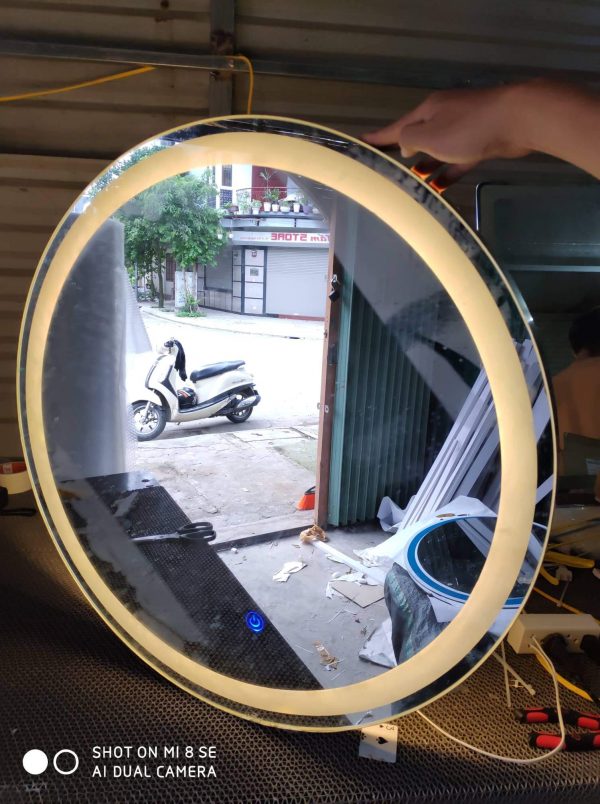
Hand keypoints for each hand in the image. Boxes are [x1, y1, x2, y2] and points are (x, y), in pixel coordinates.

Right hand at [363, 84, 531, 175]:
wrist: (516, 120)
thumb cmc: (468, 128)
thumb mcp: (430, 135)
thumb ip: (411, 139)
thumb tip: (405, 145)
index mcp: (428, 111)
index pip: (397, 127)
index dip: (379, 138)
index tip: (361, 143)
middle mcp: (444, 116)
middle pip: (418, 137)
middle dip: (404, 154)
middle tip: (389, 171)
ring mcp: (464, 128)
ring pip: (438, 150)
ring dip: (426, 167)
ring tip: (413, 184)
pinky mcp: (481, 141)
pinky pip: (457, 159)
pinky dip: (447, 172)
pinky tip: (439, 186)